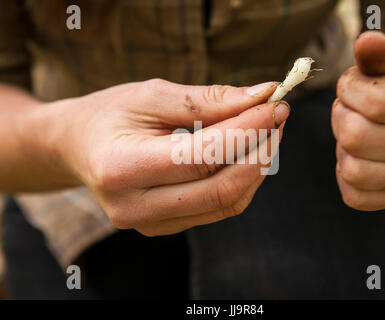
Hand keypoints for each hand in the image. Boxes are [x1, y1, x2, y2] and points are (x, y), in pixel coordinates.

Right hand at [35, 79, 288, 234]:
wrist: (79, 146)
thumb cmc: (111, 114)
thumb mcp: (151, 95)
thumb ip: (208, 100)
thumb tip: (262, 95)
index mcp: (122, 168)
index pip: (203, 155)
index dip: (247, 130)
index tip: (275, 104)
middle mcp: (134, 207)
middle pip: (220, 188)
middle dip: (261, 150)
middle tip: (278, 115)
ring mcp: (150, 224)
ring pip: (226, 202)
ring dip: (257, 166)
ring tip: (266, 130)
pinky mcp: (164, 227)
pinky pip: (218, 208)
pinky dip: (242, 180)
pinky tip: (247, 153)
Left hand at [332, 31, 384, 210]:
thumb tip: (365, 43)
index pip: (377, 102)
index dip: (349, 88)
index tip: (353, 83)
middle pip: (358, 138)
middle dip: (341, 115)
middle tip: (352, 106)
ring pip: (354, 171)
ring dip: (343, 147)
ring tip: (358, 129)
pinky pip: (356, 196)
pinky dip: (346, 174)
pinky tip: (361, 154)